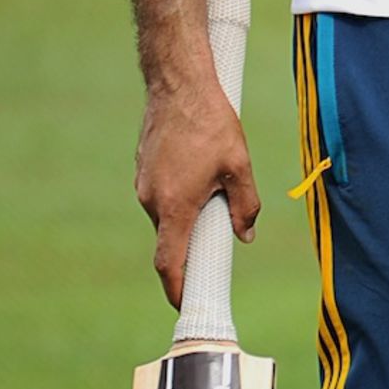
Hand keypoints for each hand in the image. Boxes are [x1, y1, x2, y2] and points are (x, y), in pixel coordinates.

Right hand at [135, 76, 260, 308]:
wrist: (178, 85)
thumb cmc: (211, 123)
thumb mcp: (239, 166)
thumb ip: (245, 206)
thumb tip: (246, 236)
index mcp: (175, 206)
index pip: (169, 262)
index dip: (176, 288)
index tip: (185, 302)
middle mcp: (152, 199)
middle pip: (171, 237)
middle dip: (192, 242)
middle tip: (218, 236)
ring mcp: (143, 184)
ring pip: (166, 214)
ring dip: (186, 214)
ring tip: (213, 188)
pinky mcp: (142, 169)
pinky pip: (160, 194)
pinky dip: (177, 195)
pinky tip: (198, 170)